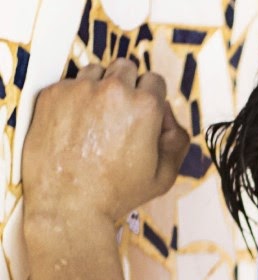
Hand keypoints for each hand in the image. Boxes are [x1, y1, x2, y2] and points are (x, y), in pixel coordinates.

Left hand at [21, 59, 189, 231]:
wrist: (68, 205)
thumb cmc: (115, 193)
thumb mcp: (165, 175)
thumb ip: (177, 141)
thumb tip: (169, 120)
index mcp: (145, 107)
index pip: (155, 80)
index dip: (152, 99)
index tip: (144, 114)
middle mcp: (112, 91)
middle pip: (126, 67)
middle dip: (127, 85)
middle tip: (121, 113)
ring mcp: (78, 90)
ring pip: (95, 72)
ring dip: (99, 88)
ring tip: (97, 119)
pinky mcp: (52, 95)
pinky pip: (68, 85)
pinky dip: (73, 99)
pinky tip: (76, 126)